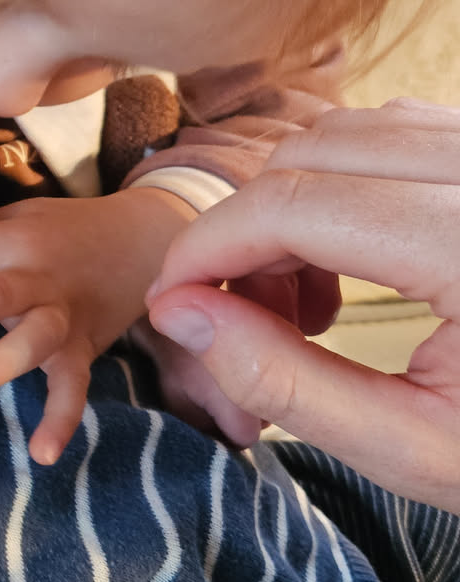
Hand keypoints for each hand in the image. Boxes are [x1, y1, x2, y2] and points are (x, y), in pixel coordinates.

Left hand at [0, 187, 194, 463]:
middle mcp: (34, 278)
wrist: (146, 241)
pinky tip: (41, 454)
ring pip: (32, 340)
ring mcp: (61, 316)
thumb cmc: (61, 231)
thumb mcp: (15, 218)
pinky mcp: (83, 350)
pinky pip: (72, 389)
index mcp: (8, 241)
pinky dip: (60, 421)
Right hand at [148, 100, 459, 512]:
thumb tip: (181, 316)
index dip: (204, 249)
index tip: (168, 307)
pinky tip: (351, 264)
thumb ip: (287, 382)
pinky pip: (395, 133)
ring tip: (301, 303)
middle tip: (235, 320)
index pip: (291, 205)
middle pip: (308, 155)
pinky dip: (343, 187)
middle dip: (244, 232)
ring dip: (291, 205)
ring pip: (347, 133)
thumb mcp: (414, 448)